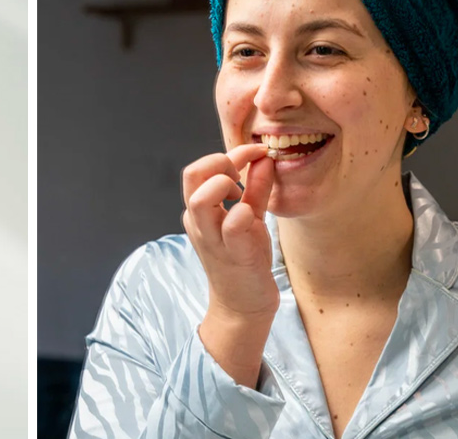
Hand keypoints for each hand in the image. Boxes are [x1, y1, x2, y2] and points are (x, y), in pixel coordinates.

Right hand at [181, 143, 277, 318]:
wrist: (243, 305)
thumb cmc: (243, 259)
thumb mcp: (249, 218)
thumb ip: (256, 188)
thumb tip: (264, 158)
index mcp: (198, 212)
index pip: (198, 169)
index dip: (228, 153)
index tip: (255, 152)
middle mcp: (199, 223)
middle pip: (193, 175)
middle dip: (222, 162)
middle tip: (244, 173)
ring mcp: (213, 239)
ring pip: (202, 199)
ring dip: (227, 185)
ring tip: (244, 195)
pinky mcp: (233, 255)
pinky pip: (233, 225)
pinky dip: (245, 211)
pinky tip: (254, 216)